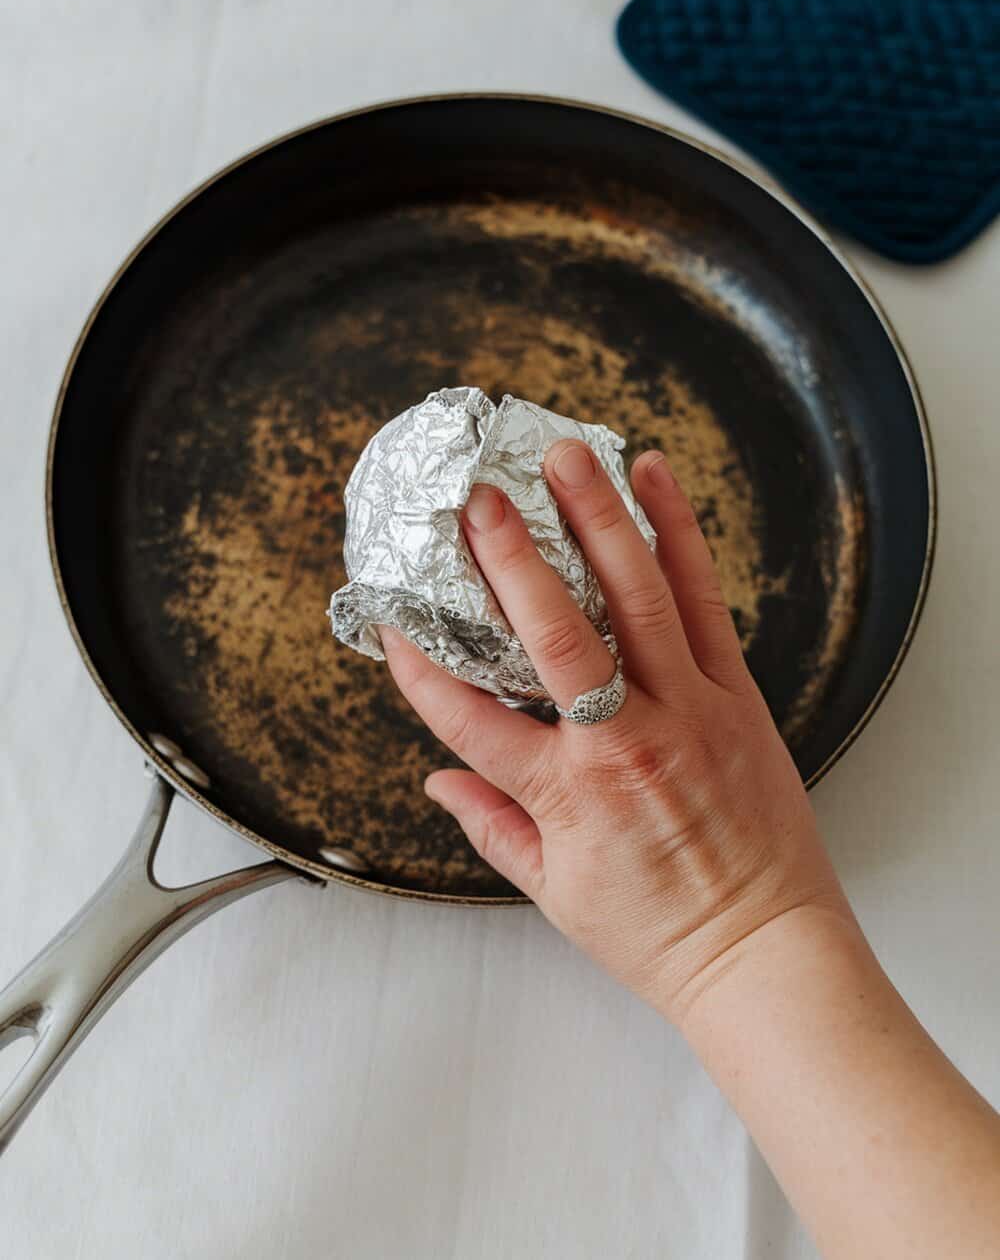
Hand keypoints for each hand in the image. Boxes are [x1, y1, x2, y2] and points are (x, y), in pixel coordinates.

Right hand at [381, 440, 853, 1023]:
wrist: (764, 954)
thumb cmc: (660, 932)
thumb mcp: (556, 893)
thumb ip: (492, 827)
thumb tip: (436, 779)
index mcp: (568, 795)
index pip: (471, 719)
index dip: (421, 669)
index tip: (388, 622)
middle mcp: (624, 741)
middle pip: (555, 634)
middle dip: (511, 558)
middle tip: (478, 496)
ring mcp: (687, 709)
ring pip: (638, 598)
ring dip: (600, 520)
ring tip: (567, 458)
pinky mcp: (735, 694)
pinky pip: (704, 602)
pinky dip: (680, 536)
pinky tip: (654, 480)